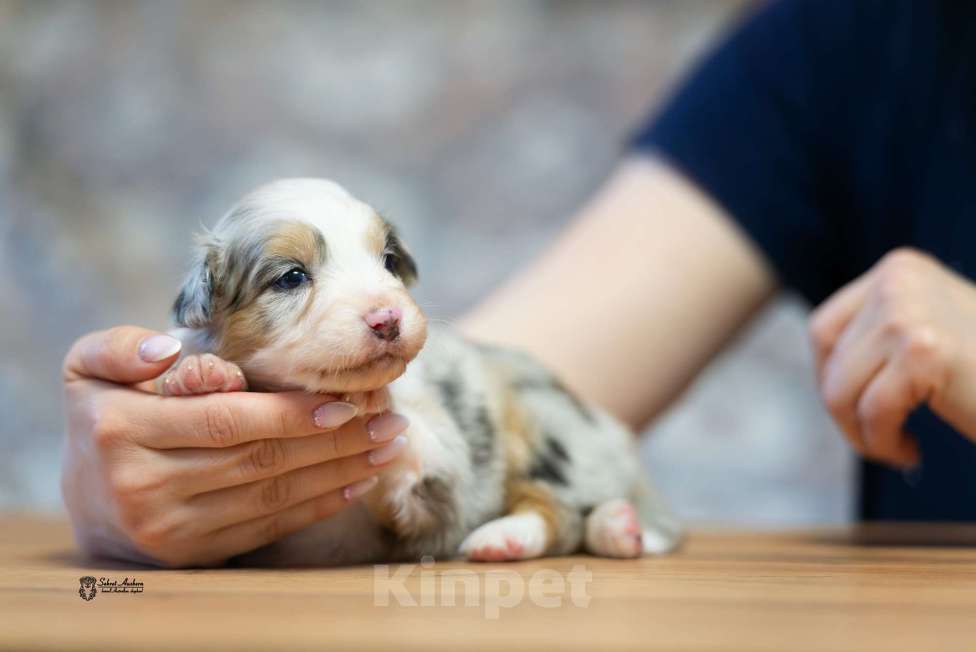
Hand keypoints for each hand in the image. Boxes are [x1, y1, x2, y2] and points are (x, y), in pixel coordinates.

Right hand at [61, 326, 409, 566]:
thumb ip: (119, 347)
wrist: (89, 495)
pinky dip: (318, 505)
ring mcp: (170, 526)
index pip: (225, 420)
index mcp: (123, 429)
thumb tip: (166, 349)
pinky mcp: (194, 553)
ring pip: (273, 496)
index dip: (290, 413)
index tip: (346, 402)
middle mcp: (145, 484)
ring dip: (339, 472)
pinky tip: (357, 483)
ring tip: (388, 448)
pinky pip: (268, 527)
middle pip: (260, 459)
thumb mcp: (89, 367)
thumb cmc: (104, 415)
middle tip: (389, 422)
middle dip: (335, 441)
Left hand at [809, 248, 975, 466]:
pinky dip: (882, 443)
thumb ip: (880, 340)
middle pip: (828, 359)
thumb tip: (823, 374)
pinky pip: (870, 411)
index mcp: (899, 270)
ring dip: (861, 433)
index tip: (852, 411)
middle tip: (877, 440)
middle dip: (843, 411)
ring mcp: (908, 311)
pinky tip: (911, 453)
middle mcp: (898, 280)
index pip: (824, 327)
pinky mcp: (923, 350)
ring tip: (896, 447)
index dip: (827, 378)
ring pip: (840, 389)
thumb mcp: (927, 338)